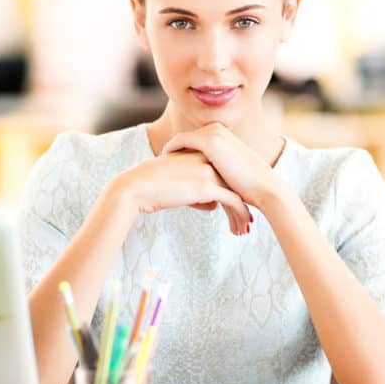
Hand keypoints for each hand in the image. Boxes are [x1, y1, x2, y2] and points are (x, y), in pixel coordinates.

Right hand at [115, 150, 251, 234]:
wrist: (137, 186)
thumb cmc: (153, 187)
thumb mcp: (178, 182)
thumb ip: (198, 189)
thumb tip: (213, 204)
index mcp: (200, 154)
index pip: (225, 171)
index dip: (234, 190)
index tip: (239, 206)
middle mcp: (207, 159)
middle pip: (234, 182)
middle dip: (242, 202)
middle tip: (246, 220)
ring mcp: (208, 171)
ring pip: (236, 192)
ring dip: (242, 213)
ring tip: (244, 229)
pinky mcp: (207, 186)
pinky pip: (232, 201)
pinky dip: (239, 215)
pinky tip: (240, 229)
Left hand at [160, 123, 282, 209]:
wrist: (265, 188)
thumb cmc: (250, 186)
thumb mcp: (230, 173)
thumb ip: (217, 169)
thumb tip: (203, 179)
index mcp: (224, 133)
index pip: (194, 140)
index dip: (180, 152)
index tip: (168, 165)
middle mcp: (218, 129)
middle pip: (186, 138)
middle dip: (172, 151)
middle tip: (157, 164)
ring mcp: (214, 133)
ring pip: (181, 139)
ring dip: (169, 152)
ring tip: (158, 166)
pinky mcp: (209, 142)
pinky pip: (180, 142)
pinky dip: (169, 151)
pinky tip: (162, 163)